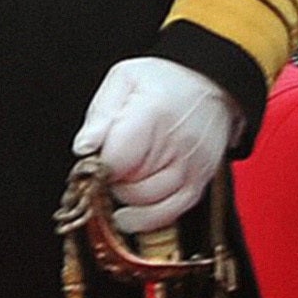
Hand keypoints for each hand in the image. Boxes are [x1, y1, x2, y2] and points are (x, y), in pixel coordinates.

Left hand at [75, 58, 235, 233]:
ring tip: (121, 184)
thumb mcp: (125, 79)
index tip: (92, 163)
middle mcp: (177, 145)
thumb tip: (84, 148)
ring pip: (149, 203)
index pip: (116, 161)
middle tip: (108, 170)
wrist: (213, 83)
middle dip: (111, 183)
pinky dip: (149, 218)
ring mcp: (193, 165)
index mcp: (153, 116)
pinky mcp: (201, 180)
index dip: (96, 168)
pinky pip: (173, 211)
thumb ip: (101, 113)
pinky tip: (131, 214)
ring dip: (127, 201)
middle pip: (130, 186)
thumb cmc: (166, 80)